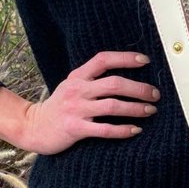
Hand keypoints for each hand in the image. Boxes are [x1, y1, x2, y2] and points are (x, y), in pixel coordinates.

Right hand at [20, 50, 159, 154]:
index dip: (125, 58)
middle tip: (155, 94)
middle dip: (139, 88)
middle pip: (113, 84)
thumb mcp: (71, 86)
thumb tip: (123, 76)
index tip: (145, 61)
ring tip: (150, 110)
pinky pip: (104, 129)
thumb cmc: (59, 107)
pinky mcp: (75, 129)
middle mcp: (77, 90)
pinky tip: (136, 130)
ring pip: (112, 106)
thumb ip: (91, 79)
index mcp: (77, 77)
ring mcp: (76, 110)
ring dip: (135, 108)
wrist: (33, 127)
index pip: (103, 60)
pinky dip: (123, 130)